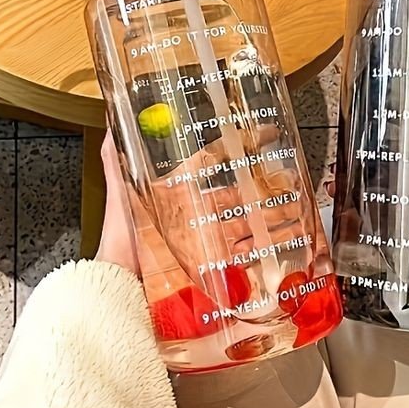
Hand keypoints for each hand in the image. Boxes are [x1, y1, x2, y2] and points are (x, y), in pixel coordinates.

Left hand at [94, 126, 311, 288]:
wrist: (121, 288)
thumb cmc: (121, 242)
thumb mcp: (121, 195)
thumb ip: (117, 160)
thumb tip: (111, 119)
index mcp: (180, 196)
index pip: (215, 165)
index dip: (238, 149)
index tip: (263, 135)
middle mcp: (198, 219)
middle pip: (240, 199)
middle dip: (267, 191)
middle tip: (290, 183)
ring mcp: (208, 244)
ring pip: (249, 227)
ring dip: (274, 221)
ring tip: (296, 214)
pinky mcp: (214, 269)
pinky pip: (246, 260)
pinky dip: (268, 254)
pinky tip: (284, 248)